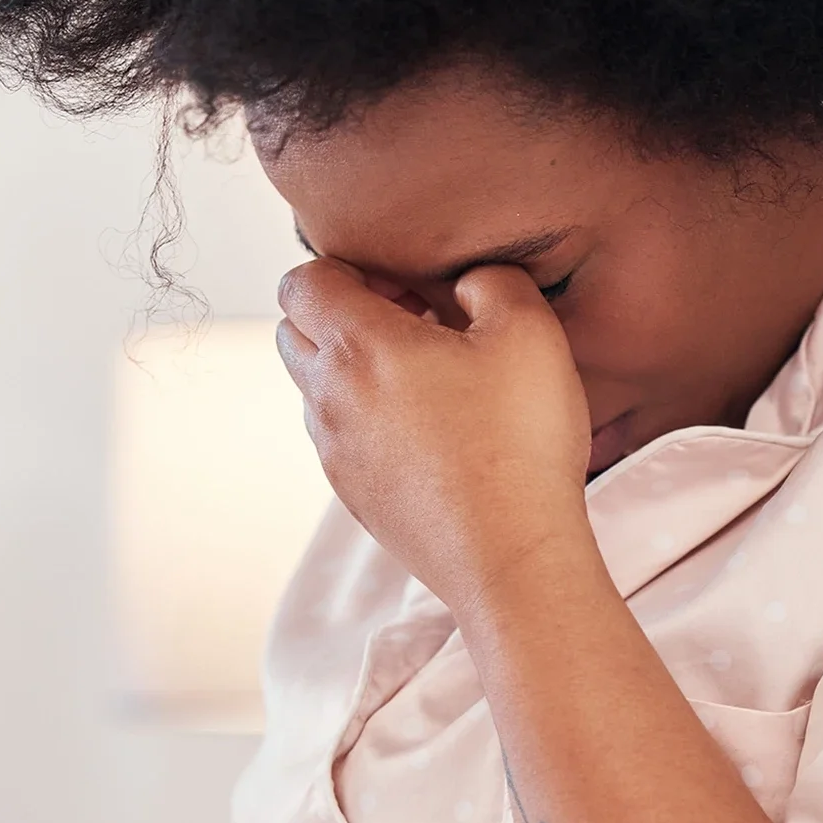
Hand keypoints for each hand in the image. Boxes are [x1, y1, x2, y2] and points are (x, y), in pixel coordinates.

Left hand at [276, 258, 594, 613]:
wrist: (512, 553)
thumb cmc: (519, 439)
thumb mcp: (529, 330)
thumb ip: (491, 280)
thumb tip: (466, 281)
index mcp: (357, 345)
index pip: (300, 282)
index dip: (346, 268)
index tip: (403, 287)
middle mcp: (328, 396)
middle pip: (294, 331)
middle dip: (339, 314)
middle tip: (411, 323)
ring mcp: (334, 451)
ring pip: (314, 387)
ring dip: (352, 368)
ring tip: (427, 378)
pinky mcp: (351, 493)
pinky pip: (339, 436)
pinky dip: (367, 418)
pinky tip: (430, 430)